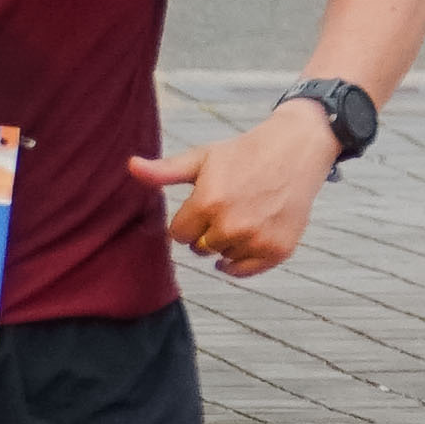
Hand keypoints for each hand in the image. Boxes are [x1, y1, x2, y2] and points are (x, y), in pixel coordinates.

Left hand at [129, 102, 339, 277]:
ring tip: (242, 216)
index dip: (187, 220)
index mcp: (208, 202)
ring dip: (226, 244)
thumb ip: (165, 171)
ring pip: (222, 259)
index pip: (178, 234)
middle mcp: (232, 225)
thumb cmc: (242, 154)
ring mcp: (256, 239)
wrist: (294, 151)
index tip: (203, 204)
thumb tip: (130, 166)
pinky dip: (241, 262)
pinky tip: (243, 242)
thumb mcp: (201, 158)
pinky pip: (245, 272)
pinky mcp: (278, 250)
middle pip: (199, 249)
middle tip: (225, 208)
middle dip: (205, 232)